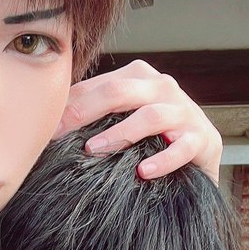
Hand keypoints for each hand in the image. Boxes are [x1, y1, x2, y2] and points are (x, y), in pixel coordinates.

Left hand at [56, 60, 222, 182]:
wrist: (199, 155)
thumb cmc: (149, 136)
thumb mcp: (120, 120)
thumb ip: (92, 115)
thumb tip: (46, 124)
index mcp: (138, 77)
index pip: (97, 86)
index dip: (69, 106)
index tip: (45, 129)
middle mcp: (162, 87)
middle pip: (118, 92)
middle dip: (84, 112)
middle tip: (60, 134)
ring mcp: (184, 111)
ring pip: (150, 116)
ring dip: (119, 134)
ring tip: (94, 150)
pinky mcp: (203, 138)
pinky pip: (182, 147)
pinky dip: (162, 160)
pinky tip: (143, 172)